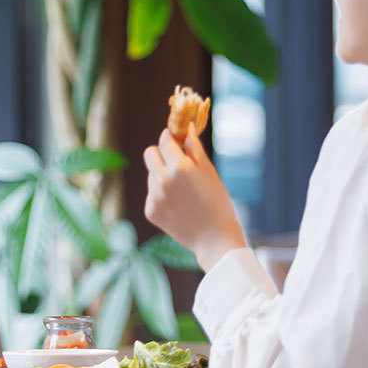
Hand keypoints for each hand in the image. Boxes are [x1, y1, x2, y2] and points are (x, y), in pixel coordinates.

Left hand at [143, 129, 246, 271]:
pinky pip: (152, 193)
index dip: (170, 137)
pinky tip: (178, 205)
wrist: (214, 239)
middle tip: (175, 161)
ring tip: (183, 191)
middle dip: (160, 153)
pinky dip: (161, 195)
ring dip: (162, 175)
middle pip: (149, 154)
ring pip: (151, 175)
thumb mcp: (209, 172)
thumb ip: (195, 149)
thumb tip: (187, 128)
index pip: (164, 141)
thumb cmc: (218, 203)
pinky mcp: (150, 210)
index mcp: (179, 167)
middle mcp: (162, 180)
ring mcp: (153, 196)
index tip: (175, 139)